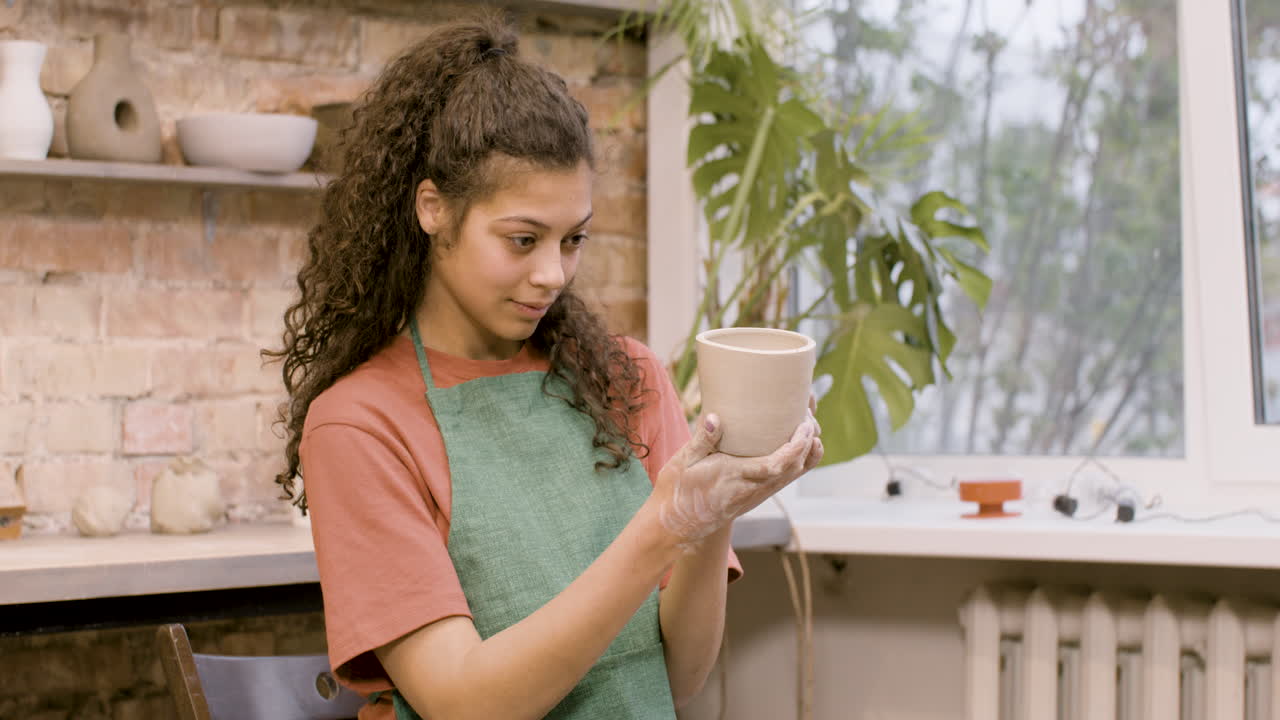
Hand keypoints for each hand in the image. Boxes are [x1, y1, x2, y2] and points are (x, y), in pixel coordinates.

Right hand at [652, 397, 823, 550]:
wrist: (675, 525)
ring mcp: (754, 495)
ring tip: (810, 429)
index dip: (796, 446)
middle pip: (792, 470)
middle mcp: (751, 488)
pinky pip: (782, 480)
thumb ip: (702, 439)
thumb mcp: (683, 462)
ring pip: (791, 477)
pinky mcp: (753, 497)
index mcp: (735, 477)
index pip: (776, 465)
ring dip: (806, 454)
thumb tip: (715, 417)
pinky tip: (797, 448)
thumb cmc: (677, 491)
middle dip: (807, 444)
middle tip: (810, 418)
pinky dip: (796, 463)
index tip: (805, 425)